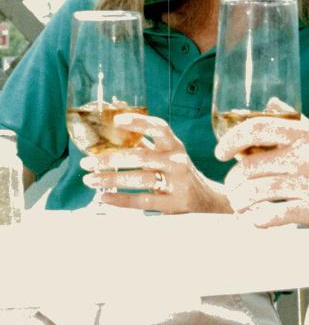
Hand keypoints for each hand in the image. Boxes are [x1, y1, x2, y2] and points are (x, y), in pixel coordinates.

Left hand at [80, 114, 229, 213]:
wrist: (204, 198)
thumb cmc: (177, 170)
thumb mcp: (166, 152)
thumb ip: (144, 140)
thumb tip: (115, 120)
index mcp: (174, 145)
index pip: (159, 128)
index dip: (139, 122)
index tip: (117, 120)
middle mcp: (177, 161)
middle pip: (141, 156)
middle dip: (111, 159)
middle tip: (88, 162)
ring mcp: (176, 183)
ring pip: (140, 179)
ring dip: (111, 179)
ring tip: (90, 180)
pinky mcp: (173, 203)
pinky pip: (143, 200)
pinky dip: (121, 200)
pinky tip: (104, 198)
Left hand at [216, 108, 308, 225]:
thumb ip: (296, 122)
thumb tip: (270, 105)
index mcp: (307, 134)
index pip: (257, 128)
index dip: (231, 139)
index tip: (221, 151)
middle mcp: (306, 156)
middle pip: (250, 165)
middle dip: (234, 179)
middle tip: (234, 186)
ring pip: (256, 192)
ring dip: (241, 201)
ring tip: (241, 204)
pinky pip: (273, 216)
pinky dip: (257, 220)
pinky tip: (255, 220)